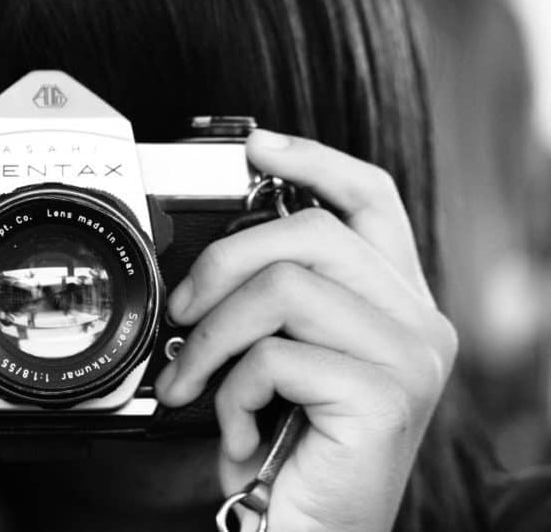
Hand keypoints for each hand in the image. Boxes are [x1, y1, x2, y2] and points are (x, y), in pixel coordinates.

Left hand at [155, 130, 457, 530]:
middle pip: (311, 232)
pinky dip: (231, 394)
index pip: (372, 200)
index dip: (314, 160)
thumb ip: (274, 304)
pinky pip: (274, 356)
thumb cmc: (291, 454)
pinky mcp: (385, 396)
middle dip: (223, 263)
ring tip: (191, 385)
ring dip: (211, 340)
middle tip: (182, 313)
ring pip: (283, 289)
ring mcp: (408, 358)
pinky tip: (237, 431)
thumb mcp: (282, 364)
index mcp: (394, 304)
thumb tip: (211, 260)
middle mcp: (417, 323)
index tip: (256, 147)